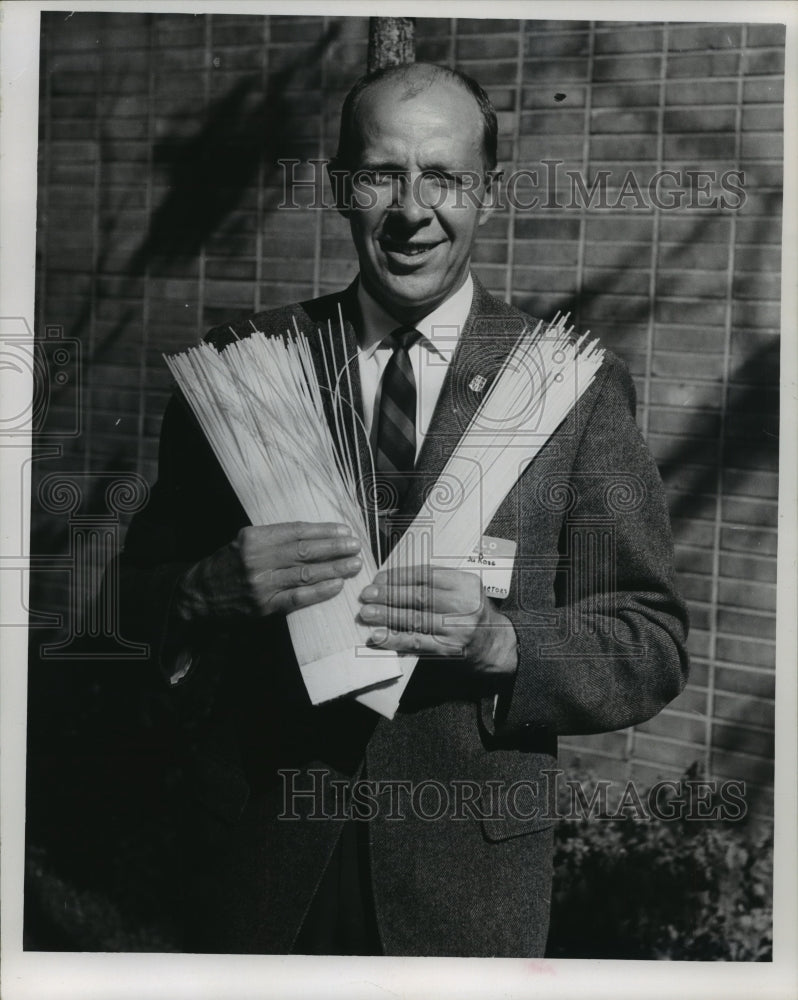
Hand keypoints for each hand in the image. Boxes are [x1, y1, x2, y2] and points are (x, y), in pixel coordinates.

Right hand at [174, 522, 361, 619]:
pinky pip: (298, 597)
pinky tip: (337, 585)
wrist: (198, 596)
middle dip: (334, 547)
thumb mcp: (244, 541)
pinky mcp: (264, 606)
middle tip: (356, 545)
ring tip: (353, 564)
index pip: (297, 531)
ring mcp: (261, 584)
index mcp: (253, 537)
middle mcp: (257, 558)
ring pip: (305, 573)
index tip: (344, 530)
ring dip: (334, 568)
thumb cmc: (226, 565)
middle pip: (305, 550)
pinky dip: (320, 591)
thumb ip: (274, 537)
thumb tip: (314, 535)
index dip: (324, 530)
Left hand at [358, 566, 517, 680]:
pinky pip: (417, 642)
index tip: (379, 578)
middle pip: (420, 596)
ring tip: (367, 613)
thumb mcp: (463, 589)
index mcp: (466, 583)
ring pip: (416, 619)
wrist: (495, 644)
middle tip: (367, 594)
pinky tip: (378, 636)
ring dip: (387, 616)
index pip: (427, 575)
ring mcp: (457, 628)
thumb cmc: (471, 612)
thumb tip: (393, 580)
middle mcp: (464, 604)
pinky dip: (394, 639)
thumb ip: (436, 582)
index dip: (399, 576)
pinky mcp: (449, 649)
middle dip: (389, 594)